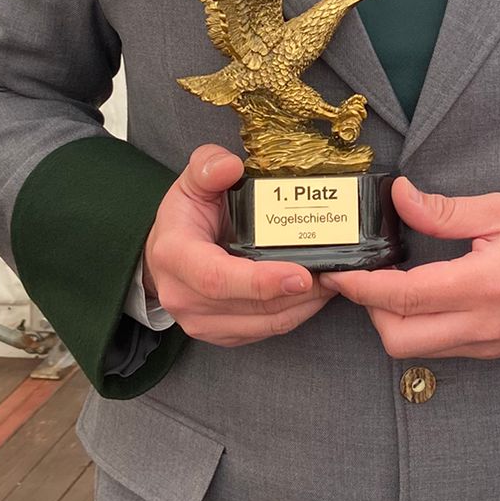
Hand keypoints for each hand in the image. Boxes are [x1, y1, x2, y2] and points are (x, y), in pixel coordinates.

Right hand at [143, 145, 333, 345]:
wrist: (164, 257)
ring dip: (304, 305)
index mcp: (176, 256)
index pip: (218, 278)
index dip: (261, 281)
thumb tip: (230, 166)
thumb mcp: (191, 183)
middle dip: (299, 294)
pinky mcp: (222, 334)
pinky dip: (295, 313)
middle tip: (335, 272)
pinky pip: (266, 331)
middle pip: (250, 306)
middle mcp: (184, 297)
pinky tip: (315, 293)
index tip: (302, 276)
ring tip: (332, 279)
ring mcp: (202, 322)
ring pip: (264, 324)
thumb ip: (208, 167)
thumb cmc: (184, 218)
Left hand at [326, 177, 499, 359]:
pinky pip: (444, 350)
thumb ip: (446, 211)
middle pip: (399, 340)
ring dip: (396, 322)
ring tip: (395, 284)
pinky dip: (423, 329)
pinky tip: (427, 297)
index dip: (362, 287)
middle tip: (368, 277)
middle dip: (371, 312)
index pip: (404, 296)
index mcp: (484, 285)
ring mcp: (490, 345)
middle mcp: (483, 325)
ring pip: (418, 350)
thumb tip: (400, 196)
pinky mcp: (497, 352)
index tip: (337, 273)